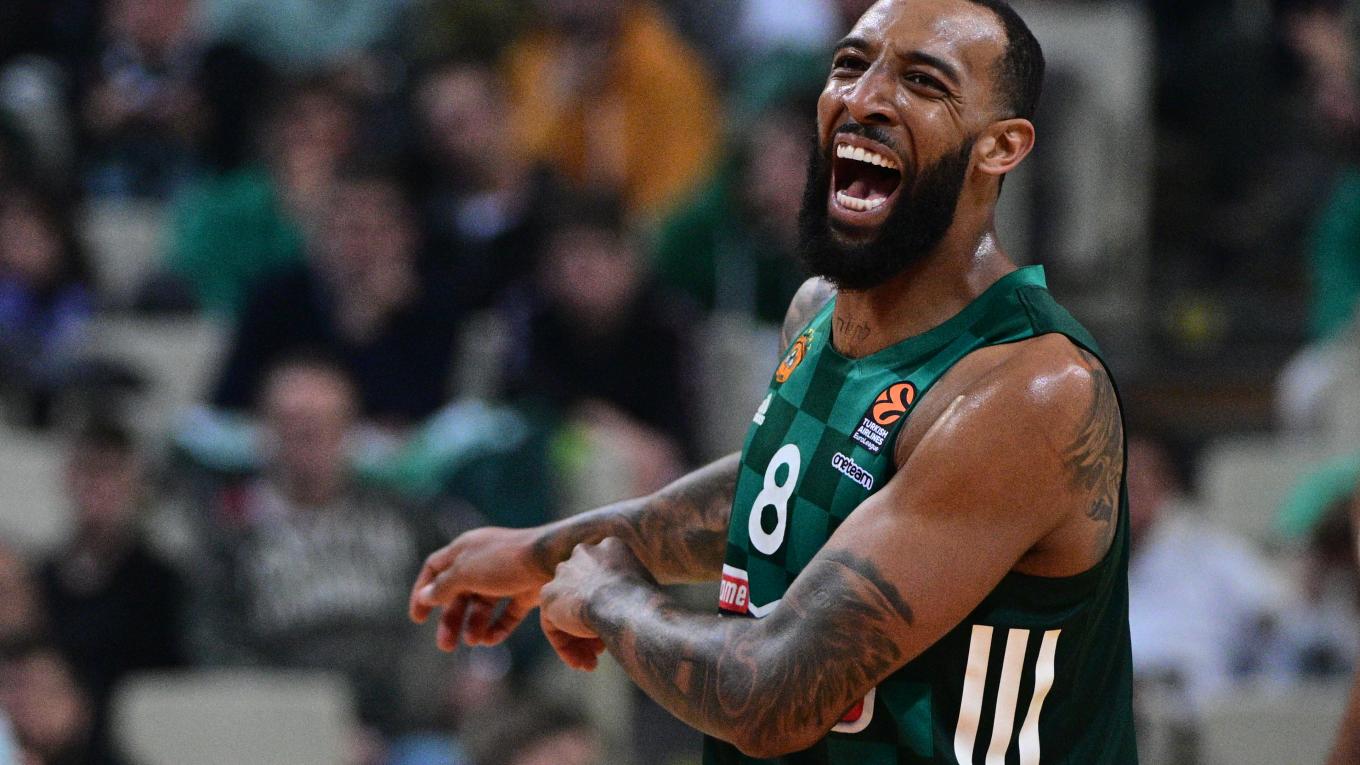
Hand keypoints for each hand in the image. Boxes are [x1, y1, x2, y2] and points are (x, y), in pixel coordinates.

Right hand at [410, 526, 549, 651]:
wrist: (551, 558)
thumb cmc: (504, 561)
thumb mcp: (466, 573)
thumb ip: (444, 586)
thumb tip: (426, 596)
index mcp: (465, 549)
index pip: (435, 568)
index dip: (422, 591)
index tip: (417, 619)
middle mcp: (483, 561)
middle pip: (458, 593)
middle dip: (450, 619)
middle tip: (445, 646)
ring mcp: (505, 576)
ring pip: (482, 605)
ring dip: (473, 625)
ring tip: (472, 642)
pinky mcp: (525, 590)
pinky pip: (507, 612)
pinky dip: (497, 627)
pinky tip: (490, 640)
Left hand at [539, 538, 650, 670]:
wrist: (623, 603)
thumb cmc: (646, 601)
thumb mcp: (648, 591)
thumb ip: (632, 594)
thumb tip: (641, 614)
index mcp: (611, 547)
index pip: (604, 579)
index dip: (612, 607)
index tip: (621, 626)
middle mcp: (584, 554)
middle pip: (584, 594)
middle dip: (593, 622)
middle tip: (604, 647)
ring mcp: (564, 573)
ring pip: (569, 611)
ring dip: (580, 639)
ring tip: (593, 662)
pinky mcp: (548, 595)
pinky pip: (553, 626)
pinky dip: (566, 647)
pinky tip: (581, 664)